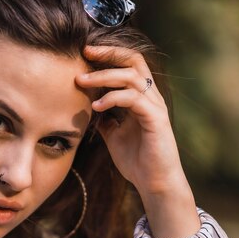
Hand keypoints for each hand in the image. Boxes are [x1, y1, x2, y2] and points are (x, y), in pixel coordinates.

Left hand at [76, 45, 199, 237]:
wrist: (154, 184)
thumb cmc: (137, 161)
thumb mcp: (114, 136)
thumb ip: (105, 119)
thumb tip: (90, 108)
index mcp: (142, 98)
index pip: (128, 64)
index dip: (109, 55)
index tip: (84, 53)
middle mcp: (151, 97)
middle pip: (134, 60)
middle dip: (108, 54)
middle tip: (84, 53)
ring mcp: (155, 107)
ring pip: (132, 77)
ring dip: (104, 77)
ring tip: (82, 82)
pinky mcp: (156, 119)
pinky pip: (134, 99)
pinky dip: (113, 98)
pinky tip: (97, 107)